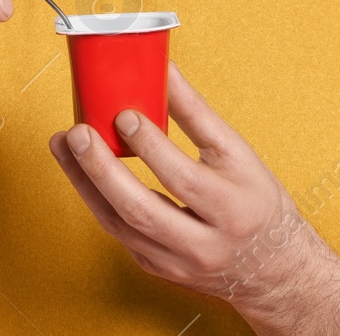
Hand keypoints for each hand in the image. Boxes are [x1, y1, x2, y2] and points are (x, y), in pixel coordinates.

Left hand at [48, 61, 321, 309]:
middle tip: (77, 133)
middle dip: (102, 168)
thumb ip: (197, 115)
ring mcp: (177, 262)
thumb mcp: (238, 155)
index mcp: (232, 208)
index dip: (150, 145)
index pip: (183, 177)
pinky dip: (96, 199)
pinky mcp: (158, 268)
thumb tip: (164, 70)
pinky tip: (80, 170)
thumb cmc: (255, 202)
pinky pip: (118, 232)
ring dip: (85, 182)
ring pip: (120, 225)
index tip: (124, 113)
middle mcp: (204, 243)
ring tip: (65, 145)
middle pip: (142, 209)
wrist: (273, 268)